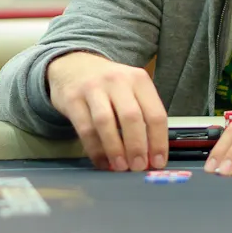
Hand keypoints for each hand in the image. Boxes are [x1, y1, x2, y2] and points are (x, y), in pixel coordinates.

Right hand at [47, 52, 167, 171]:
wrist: (73, 65)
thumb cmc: (109, 84)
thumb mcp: (131, 89)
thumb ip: (142, 115)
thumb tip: (152, 153)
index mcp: (139, 79)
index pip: (155, 113)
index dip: (158, 141)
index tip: (158, 162)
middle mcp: (118, 81)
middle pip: (132, 117)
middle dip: (137, 146)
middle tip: (139, 166)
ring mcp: (93, 88)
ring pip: (107, 123)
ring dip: (115, 149)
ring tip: (121, 167)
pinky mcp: (73, 99)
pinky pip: (85, 129)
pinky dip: (95, 150)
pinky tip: (102, 162)